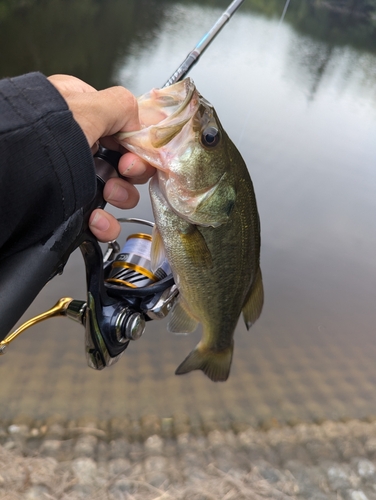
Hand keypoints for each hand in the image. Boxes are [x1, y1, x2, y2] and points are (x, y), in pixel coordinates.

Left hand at [47, 74, 154, 241]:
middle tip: (124, 173)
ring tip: (109, 196)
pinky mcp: (71, 206)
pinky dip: (104, 223)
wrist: (7, 175)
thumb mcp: (86, 106)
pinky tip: (97, 221)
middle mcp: (78, 144)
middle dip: (129, 173)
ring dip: (120, 197)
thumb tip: (138, 120)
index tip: (134, 156)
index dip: (135, 145)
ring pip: (116, 191)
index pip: (122, 130)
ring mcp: (75, 176)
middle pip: (124, 162)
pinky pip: (100, 217)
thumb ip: (121, 106)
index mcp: (80, 113)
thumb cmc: (40, 134)